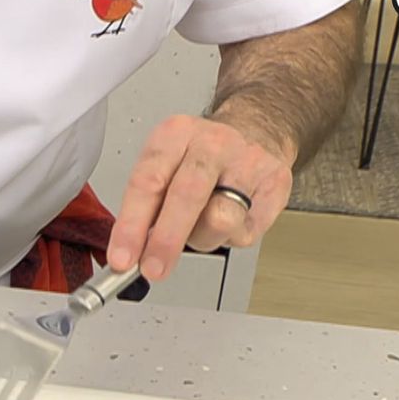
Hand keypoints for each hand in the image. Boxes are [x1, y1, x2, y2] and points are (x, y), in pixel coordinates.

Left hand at [106, 113, 294, 281]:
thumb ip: (144, 206)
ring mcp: (248, 161)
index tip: (123, 258)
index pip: (147, 183)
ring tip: (201, 226)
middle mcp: (212, 143)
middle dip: (165, 241)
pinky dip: (231, 237)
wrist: (255, 131)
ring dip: (202, 238)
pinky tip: (228, 221)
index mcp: (175, 134)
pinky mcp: (275, 183)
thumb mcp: (163, 166)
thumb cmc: (200, 157)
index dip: (131, 226)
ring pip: (220, 219)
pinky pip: (246, 230)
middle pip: (186, 197)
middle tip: (153, 268)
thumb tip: (129, 254)